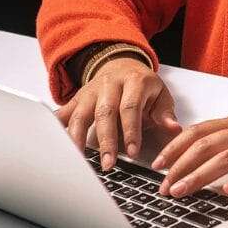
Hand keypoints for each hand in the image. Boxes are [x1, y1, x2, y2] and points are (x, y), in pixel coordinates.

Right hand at [55, 56, 181, 169]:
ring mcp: (90, 91)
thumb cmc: (142, 85)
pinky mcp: (76, 98)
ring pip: (81, 114)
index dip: (131, 131)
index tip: (133, 152)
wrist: (121, 64)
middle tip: (108, 163)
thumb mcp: (160, 94)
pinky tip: (54, 143)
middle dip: (106, 140)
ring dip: (78, 139)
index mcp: (134, 81)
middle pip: (104, 113)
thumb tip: (173, 128)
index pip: (130, 107)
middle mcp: (109, 84)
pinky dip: (57, 128)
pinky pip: (64, 113)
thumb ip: (165, 112)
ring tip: (79, 160)